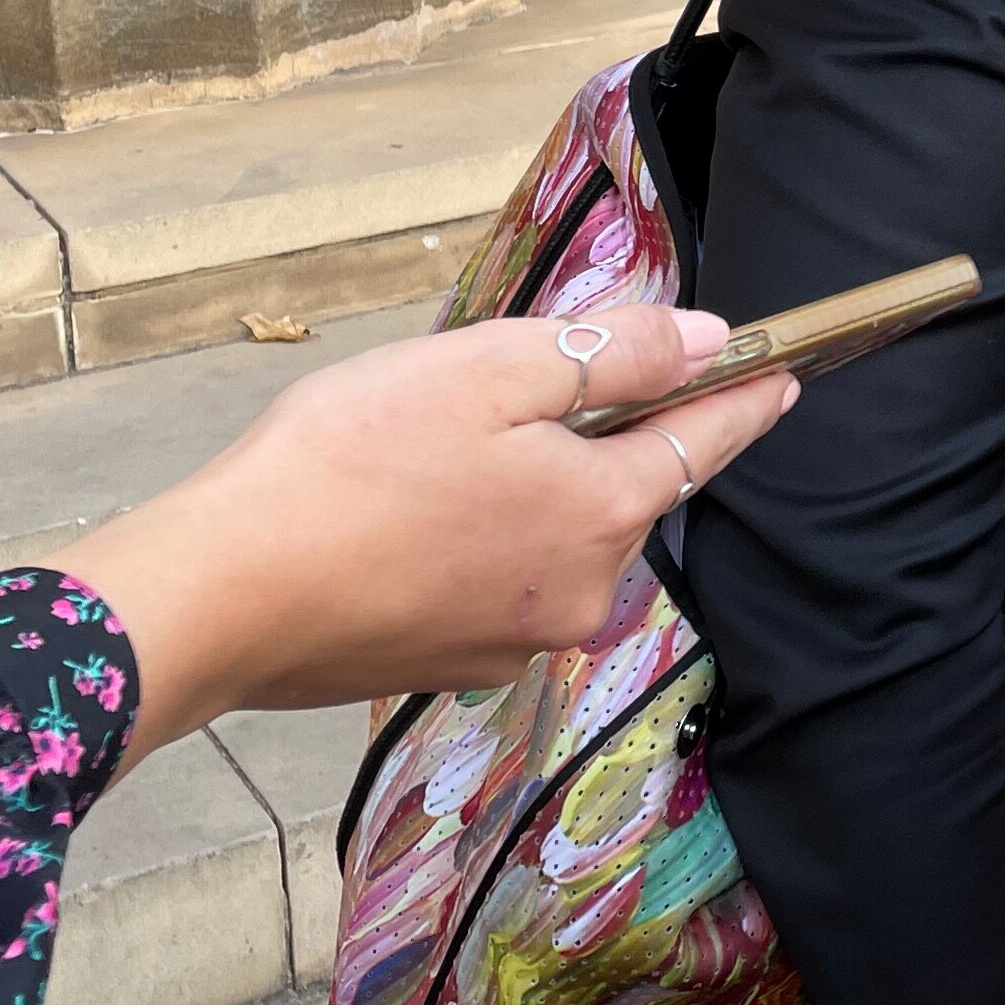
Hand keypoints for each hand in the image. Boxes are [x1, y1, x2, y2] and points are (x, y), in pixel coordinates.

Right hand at [51, 307, 795, 758]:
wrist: (222, 594)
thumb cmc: (346, 464)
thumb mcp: (487, 373)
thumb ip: (609, 356)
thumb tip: (708, 340)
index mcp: (602, 514)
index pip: (703, 445)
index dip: (742, 401)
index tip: (782, 376)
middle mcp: (581, 595)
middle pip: (623, 496)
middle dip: (597, 441)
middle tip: (520, 390)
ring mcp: (516, 642)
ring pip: (554, 542)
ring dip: (528, 493)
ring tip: (436, 451)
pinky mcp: (450, 665)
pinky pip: (494, 584)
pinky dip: (474, 544)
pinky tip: (406, 515)